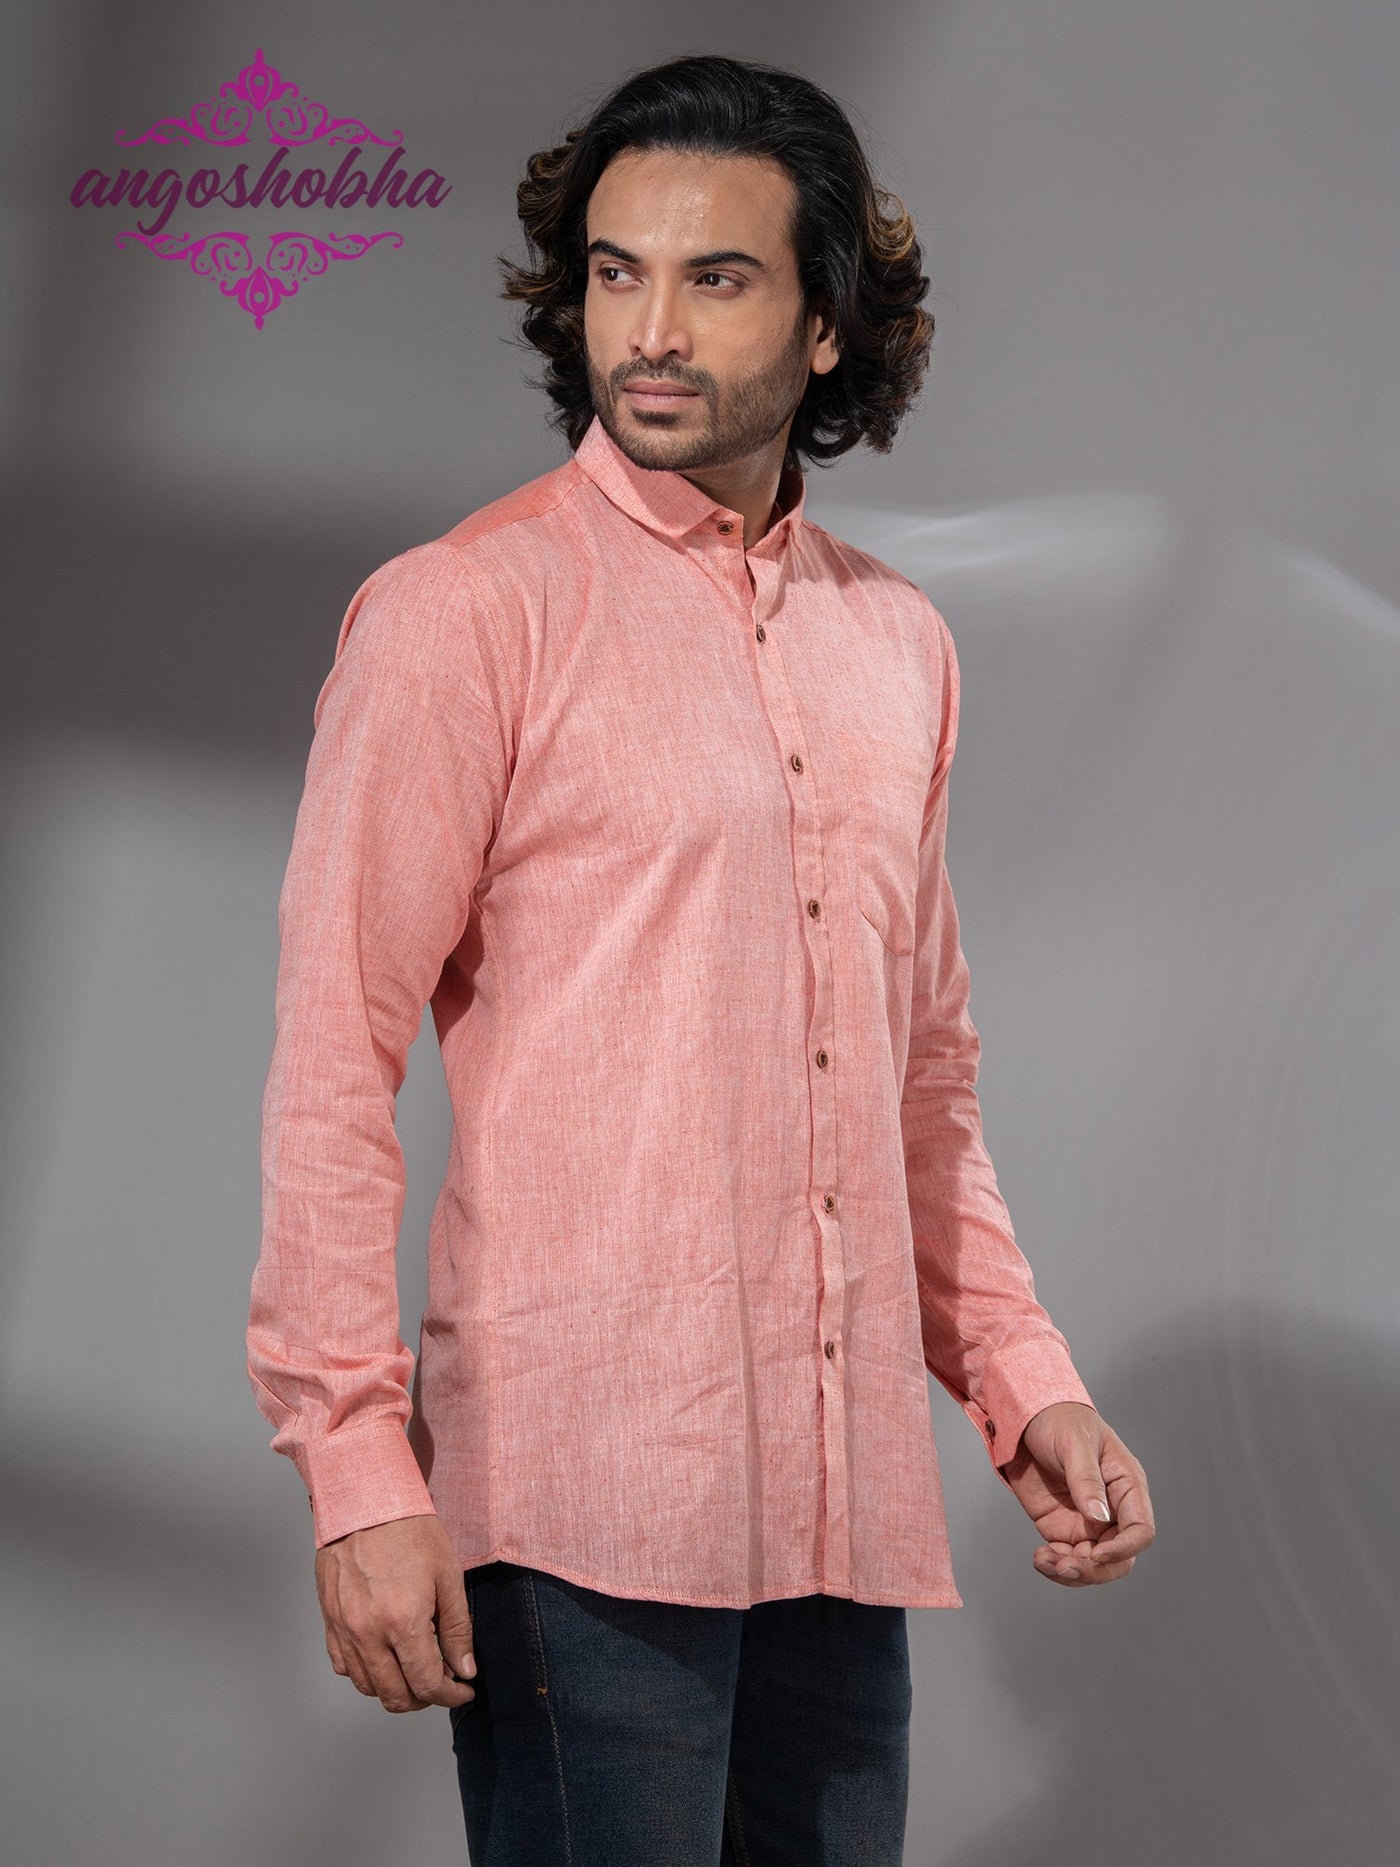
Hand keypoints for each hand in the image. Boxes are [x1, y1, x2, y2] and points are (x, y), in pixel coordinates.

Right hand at [314, 1512, 477, 1712]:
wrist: (365, 1500)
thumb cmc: (409, 1530)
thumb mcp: (448, 1575)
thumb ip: (457, 1629)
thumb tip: (464, 1670)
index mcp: (403, 1622)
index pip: (427, 1684)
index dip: (450, 1695)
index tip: (463, 1689)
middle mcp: (368, 1633)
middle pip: (395, 1696)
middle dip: (425, 1698)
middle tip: (442, 1680)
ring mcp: (344, 1629)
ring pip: (368, 1687)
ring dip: (395, 1689)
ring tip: (415, 1668)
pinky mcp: (329, 1621)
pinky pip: (344, 1666)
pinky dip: (366, 1672)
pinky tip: (385, 1655)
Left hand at [998, 1400, 1154, 1587]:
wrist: (1024, 1420)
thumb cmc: (1059, 1421)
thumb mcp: (1075, 1442)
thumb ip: (1087, 1479)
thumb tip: (1099, 1516)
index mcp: (1127, 1486)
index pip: (1140, 1530)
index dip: (1124, 1548)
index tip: (1096, 1553)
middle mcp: (1112, 1510)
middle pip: (1119, 1558)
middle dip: (1095, 1570)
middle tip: (1065, 1566)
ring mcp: (1087, 1522)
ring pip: (1093, 1565)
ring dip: (1071, 1572)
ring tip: (1046, 1562)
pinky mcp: (1063, 1528)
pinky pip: (1067, 1558)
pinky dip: (1054, 1566)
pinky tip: (1040, 1558)